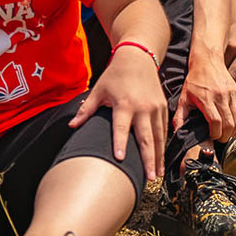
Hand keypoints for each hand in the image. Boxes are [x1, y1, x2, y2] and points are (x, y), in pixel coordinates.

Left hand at [70, 46, 166, 179]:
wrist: (138, 57)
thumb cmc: (115, 74)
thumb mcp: (99, 89)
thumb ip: (86, 110)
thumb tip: (72, 126)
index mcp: (124, 103)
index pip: (121, 127)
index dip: (120, 143)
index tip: (121, 159)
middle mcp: (142, 107)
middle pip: (146, 137)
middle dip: (148, 159)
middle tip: (149, 178)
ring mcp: (155, 107)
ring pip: (158, 136)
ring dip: (158, 156)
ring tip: (156, 174)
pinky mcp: (163, 106)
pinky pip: (163, 129)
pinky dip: (162, 145)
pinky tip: (161, 158)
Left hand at [172, 53, 235, 142]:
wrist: (207, 61)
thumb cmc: (195, 79)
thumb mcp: (184, 98)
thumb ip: (180, 116)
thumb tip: (177, 132)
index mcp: (206, 98)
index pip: (215, 122)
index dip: (214, 134)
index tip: (211, 137)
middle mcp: (221, 96)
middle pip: (229, 123)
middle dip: (224, 136)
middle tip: (219, 138)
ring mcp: (231, 94)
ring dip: (233, 131)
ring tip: (225, 133)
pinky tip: (233, 126)